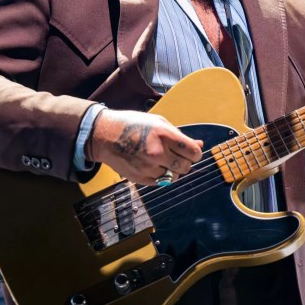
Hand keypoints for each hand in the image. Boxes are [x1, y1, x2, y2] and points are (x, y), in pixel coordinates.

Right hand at [87, 109, 203, 184]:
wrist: (105, 135)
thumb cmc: (132, 125)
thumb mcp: (158, 122)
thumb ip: (179, 135)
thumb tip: (199, 145)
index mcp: (164, 135)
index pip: (193, 152)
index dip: (195, 153)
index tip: (191, 152)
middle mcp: (157, 152)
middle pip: (185, 167)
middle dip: (185, 162)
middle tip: (177, 156)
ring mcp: (148, 167)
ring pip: (174, 177)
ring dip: (172, 170)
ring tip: (162, 159)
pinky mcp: (140, 178)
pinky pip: (160, 182)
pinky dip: (160, 176)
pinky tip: (152, 164)